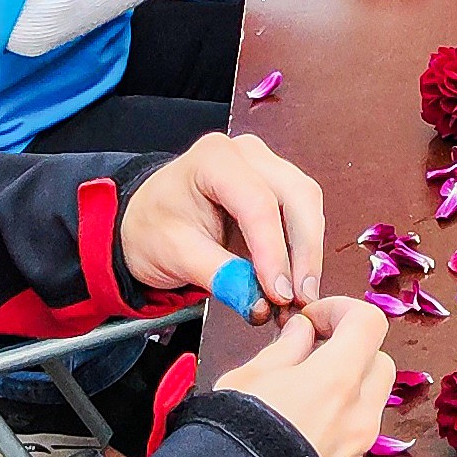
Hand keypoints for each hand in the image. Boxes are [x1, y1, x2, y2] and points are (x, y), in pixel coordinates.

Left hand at [120, 130, 328, 314]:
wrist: (147, 220)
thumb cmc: (154, 227)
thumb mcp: (175, 254)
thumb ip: (219, 277)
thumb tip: (260, 304)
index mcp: (214, 157)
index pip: (257, 202)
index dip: (273, 251)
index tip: (279, 293)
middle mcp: (247, 153)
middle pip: (297, 197)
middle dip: (304, 252)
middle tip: (300, 299)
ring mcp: (267, 166)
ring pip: (308, 206)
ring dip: (308, 255)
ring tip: (298, 298)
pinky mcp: (278, 187)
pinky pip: (303, 216)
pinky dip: (302, 252)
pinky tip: (294, 284)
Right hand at [214, 296, 394, 456]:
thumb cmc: (236, 435)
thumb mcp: (251, 375)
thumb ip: (287, 347)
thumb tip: (304, 331)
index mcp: (338, 379)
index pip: (369, 322)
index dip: (342, 310)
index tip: (314, 318)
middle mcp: (359, 413)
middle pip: (379, 360)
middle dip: (351, 349)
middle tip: (313, 352)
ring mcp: (359, 447)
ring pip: (372, 400)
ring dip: (348, 386)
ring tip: (303, 392)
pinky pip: (357, 434)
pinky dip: (340, 420)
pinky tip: (304, 426)